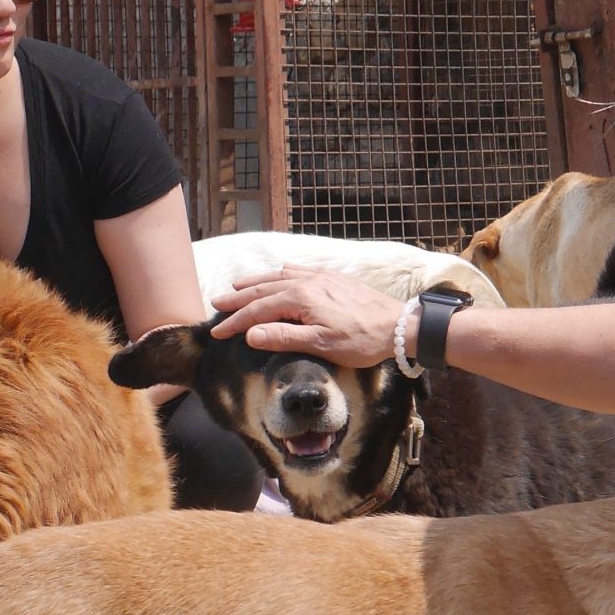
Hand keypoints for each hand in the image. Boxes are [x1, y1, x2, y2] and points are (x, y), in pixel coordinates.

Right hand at [211, 266, 404, 364]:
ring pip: (279, 276)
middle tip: (216, 303)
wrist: (398, 326)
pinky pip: (299, 270)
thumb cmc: (361, 340)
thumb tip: (250, 333)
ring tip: (237, 285)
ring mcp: (320, 277)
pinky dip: (281, 273)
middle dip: (238, 298)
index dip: (235, 322)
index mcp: (300, 299)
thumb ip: (284, 337)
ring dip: (256, 282)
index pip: (257, 311)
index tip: (217, 332)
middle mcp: (306, 282)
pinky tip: (278, 273)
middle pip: (263, 289)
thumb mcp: (321, 345)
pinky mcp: (333, 277)